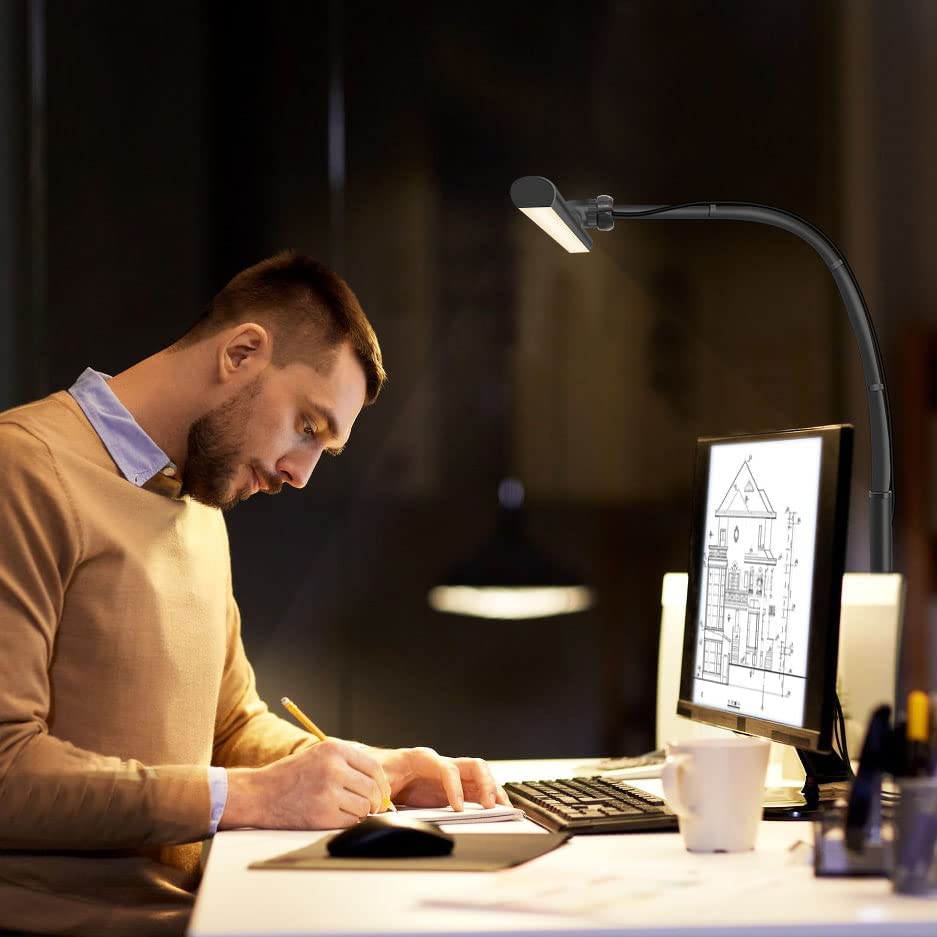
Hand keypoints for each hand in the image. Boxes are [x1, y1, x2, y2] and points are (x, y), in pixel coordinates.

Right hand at [220, 737, 392, 829]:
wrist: (260, 793)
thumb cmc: (292, 776)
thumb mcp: (319, 755)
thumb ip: (347, 763)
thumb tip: (380, 783)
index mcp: (334, 749)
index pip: (374, 768)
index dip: (383, 784)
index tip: (383, 793)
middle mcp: (333, 767)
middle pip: (373, 789)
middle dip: (376, 801)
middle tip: (372, 807)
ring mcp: (328, 791)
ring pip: (364, 807)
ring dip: (362, 813)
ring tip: (348, 810)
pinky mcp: (322, 814)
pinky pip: (351, 821)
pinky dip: (349, 822)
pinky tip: (337, 817)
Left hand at [367, 747, 510, 810]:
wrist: (380, 768)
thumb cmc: (382, 770)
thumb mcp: (379, 779)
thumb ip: (383, 792)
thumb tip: (384, 808)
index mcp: (423, 758)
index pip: (447, 769)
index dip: (455, 787)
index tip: (457, 807)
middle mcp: (442, 763)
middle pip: (472, 765)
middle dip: (484, 783)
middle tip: (489, 805)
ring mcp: (451, 774)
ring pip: (480, 775)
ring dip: (493, 789)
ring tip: (503, 808)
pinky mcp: (455, 786)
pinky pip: (478, 788)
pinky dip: (491, 796)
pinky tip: (500, 808)